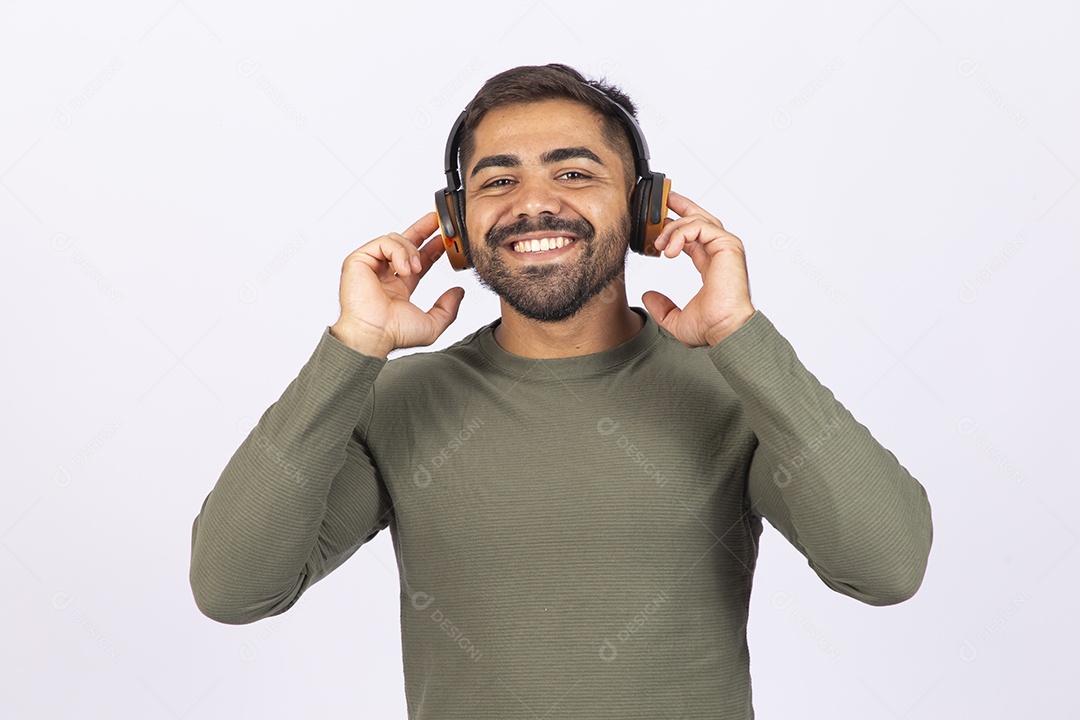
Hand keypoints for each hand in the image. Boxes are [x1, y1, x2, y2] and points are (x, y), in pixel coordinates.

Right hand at [330, 212, 464, 357]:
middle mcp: (383, 274)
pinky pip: (383, 242)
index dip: (432, 247)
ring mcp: (370, 266)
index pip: (417, 260)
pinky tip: (403, 268)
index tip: (445, 238)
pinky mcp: (358, 260)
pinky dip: (398, 252)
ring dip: (411, 251)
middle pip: (404, 242)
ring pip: (395, 240)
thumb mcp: (432, 324)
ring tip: (415, 268)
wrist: (373, 335)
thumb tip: (458, 292)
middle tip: (437, 220)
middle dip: (423, 229)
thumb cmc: (394, 334)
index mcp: (398, 287)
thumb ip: (448, 309)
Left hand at [641, 191, 754, 346]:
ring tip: (658, 244)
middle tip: (663, 200)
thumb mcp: (676, 319)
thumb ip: (661, 307)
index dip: (676, 227)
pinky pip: (700, 226)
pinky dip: (681, 233)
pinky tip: (668, 250)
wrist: (725, 330)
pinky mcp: (728, 245)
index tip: (658, 224)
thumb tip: (647, 297)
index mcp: (712, 264)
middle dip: (681, 206)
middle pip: (701, 218)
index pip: (695, 236)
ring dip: (672, 227)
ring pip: (697, 220)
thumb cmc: (712, 326)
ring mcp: (726, 247)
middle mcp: (721, 252)